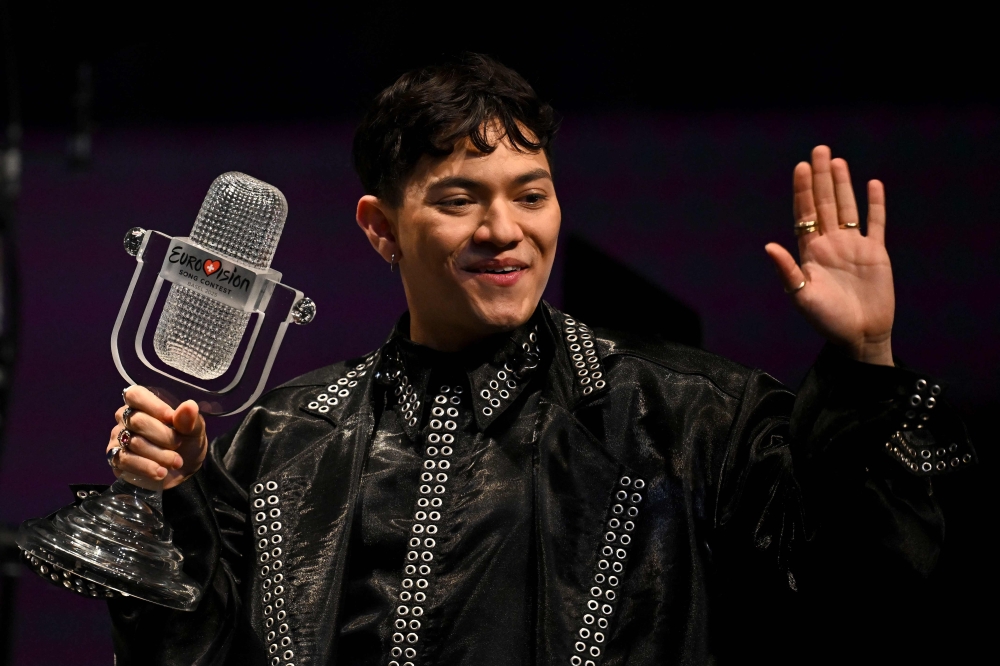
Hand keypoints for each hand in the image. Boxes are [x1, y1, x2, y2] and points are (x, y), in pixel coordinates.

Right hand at [106, 386, 207, 489]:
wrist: (183, 471)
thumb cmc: (187, 443)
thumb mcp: (195, 431)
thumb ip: (190, 419)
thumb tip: (189, 406)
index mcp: (144, 404)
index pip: (135, 395)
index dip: (153, 406)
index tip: (171, 418)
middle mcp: (126, 419)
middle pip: (137, 421)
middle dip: (163, 436)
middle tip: (179, 444)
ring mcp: (118, 439)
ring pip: (134, 443)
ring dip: (160, 455)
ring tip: (177, 462)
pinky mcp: (116, 459)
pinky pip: (126, 461)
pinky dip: (147, 467)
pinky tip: (161, 472)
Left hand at [765, 146, 894, 365]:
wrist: (859, 335)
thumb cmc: (826, 320)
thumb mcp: (801, 296)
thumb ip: (787, 270)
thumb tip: (768, 246)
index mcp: (810, 251)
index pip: (805, 213)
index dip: (802, 190)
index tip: (800, 167)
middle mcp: (830, 243)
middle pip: (825, 203)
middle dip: (820, 177)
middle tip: (818, 150)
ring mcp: (854, 246)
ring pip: (848, 208)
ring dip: (843, 185)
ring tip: (837, 161)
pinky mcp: (876, 253)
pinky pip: (875, 223)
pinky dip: (875, 204)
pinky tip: (872, 185)